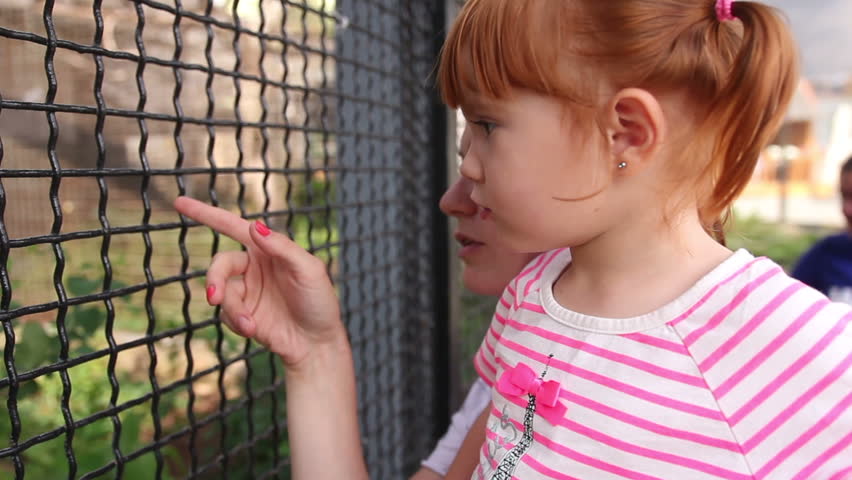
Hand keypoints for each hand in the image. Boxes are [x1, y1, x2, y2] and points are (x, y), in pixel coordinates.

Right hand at [173, 196, 344, 368]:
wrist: (317, 343)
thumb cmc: (319, 301)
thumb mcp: (309, 270)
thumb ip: (282, 247)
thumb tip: (254, 225)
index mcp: (268, 248)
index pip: (233, 226)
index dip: (206, 214)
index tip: (179, 202)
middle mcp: (253, 267)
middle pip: (220, 264)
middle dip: (215, 280)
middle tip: (214, 298)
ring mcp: (246, 291)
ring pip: (221, 293)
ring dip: (232, 309)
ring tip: (250, 325)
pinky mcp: (241, 315)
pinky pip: (225, 314)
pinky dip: (236, 322)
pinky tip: (254, 330)